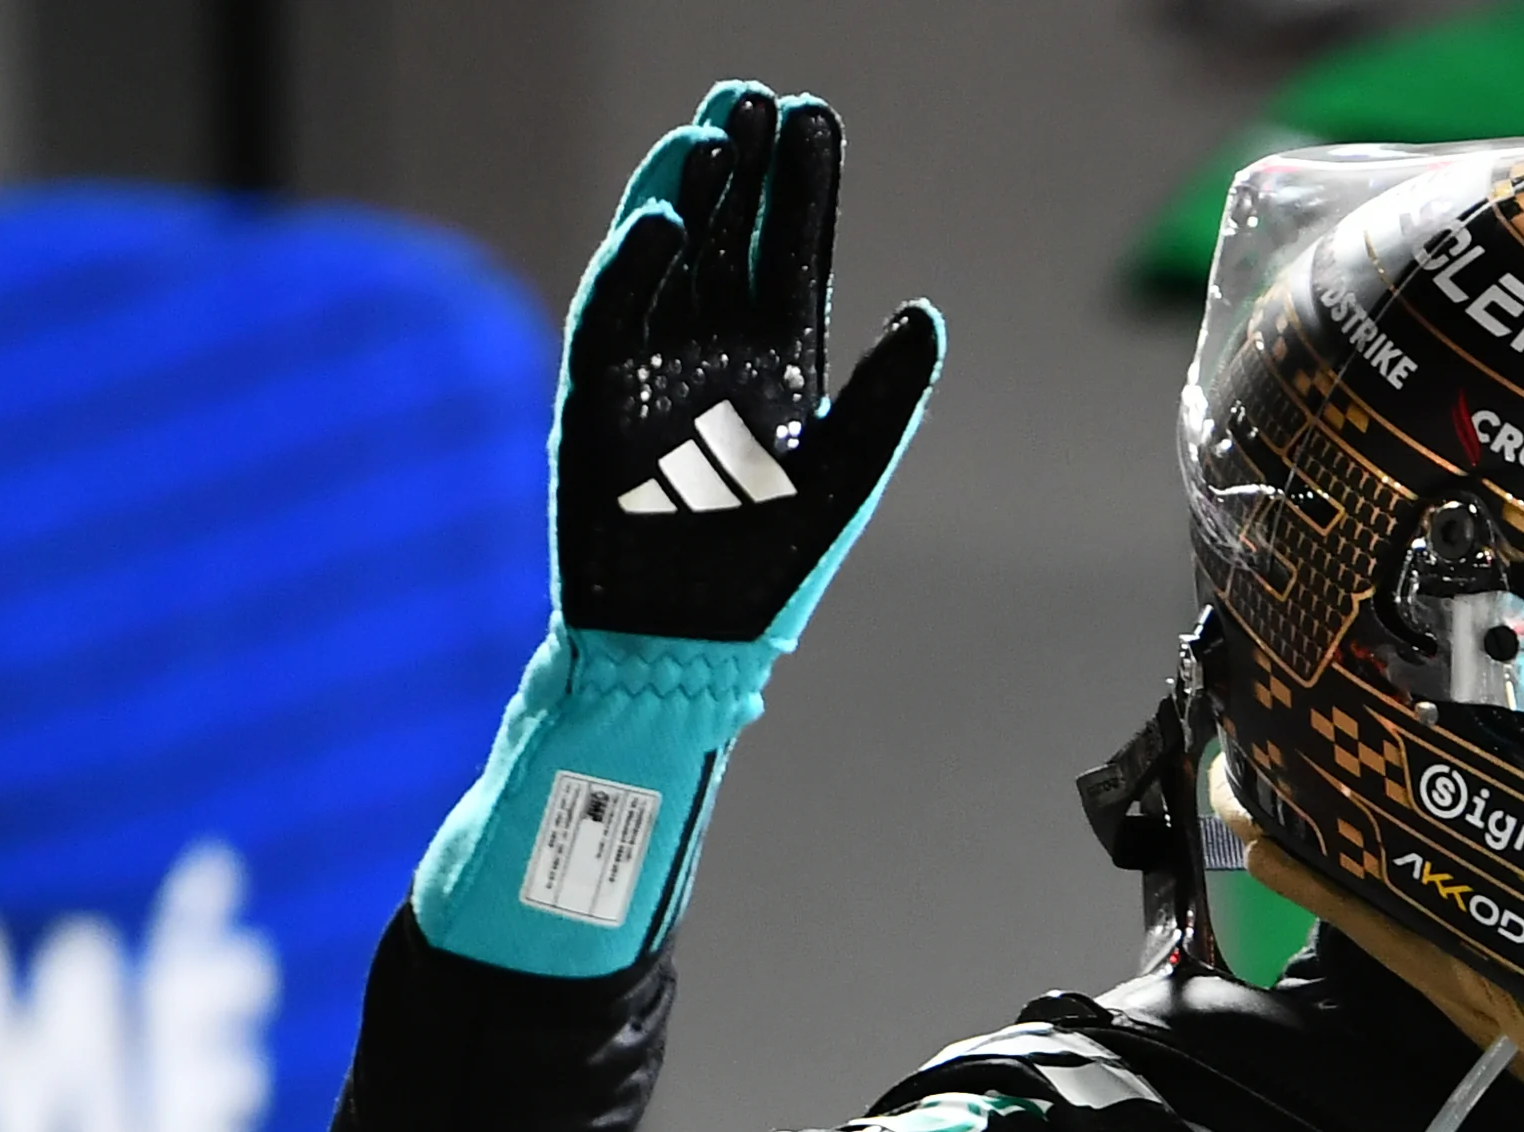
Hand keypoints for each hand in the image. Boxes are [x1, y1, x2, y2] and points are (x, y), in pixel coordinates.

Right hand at [556, 82, 941, 644]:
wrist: (686, 643)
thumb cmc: (769, 566)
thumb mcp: (844, 474)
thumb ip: (886, 394)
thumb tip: (926, 312)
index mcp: (779, 362)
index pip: (789, 253)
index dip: (800, 188)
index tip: (811, 116)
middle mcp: (713, 351)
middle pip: (726, 237)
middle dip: (740, 168)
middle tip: (753, 96)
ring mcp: (650, 368)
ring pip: (669, 260)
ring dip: (687, 196)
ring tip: (713, 134)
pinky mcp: (596, 398)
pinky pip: (613, 318)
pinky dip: (635, 269)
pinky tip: (668, 223)